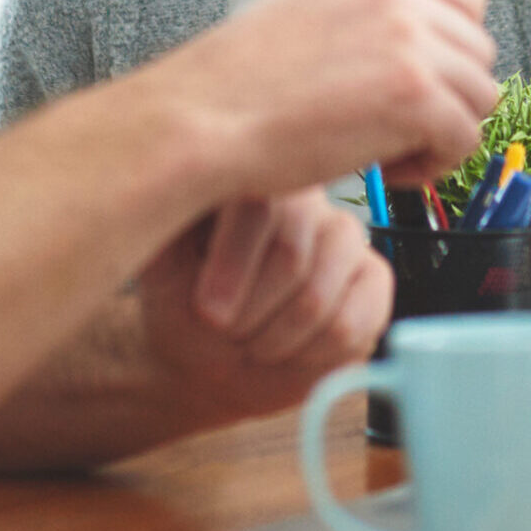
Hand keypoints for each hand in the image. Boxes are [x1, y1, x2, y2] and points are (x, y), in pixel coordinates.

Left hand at [137, 191, 391, 424]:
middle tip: (226, 331)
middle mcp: (306, 196)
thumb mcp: (157, 264)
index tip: (208, 311)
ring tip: (251, 342)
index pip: (260, 202)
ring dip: (275, 338)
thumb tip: (164, 193)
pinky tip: (287, 349)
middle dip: (251, 311)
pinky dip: (310, 354)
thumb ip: (164, 225)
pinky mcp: (373, 280)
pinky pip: (352, 323)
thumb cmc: (183, 302)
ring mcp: (346, 235)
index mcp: (253, 174)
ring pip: (320, 294)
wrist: (210, 356)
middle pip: (293, 252)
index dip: (235, 263)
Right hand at [153, 0, 496, 194]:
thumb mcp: (309, 11)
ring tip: (387, 150)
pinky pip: (464, 139)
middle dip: (448, 94)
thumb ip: (368, 17)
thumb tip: (420, 48)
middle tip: (396, 126)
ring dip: (442, 132)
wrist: (203, 117)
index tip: (417, 82)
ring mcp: (410, 39)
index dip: (450, 48)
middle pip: (478, 48)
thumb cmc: (239, 84)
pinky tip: (385, 169)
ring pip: (480, 95)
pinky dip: (432, 165)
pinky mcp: (416, 94)